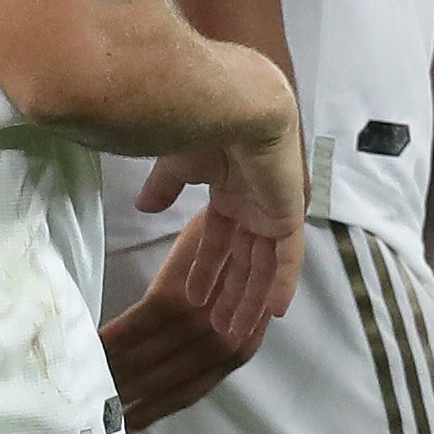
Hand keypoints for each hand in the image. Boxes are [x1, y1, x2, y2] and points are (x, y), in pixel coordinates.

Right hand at [111, 111, 309, 428]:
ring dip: (249, 298)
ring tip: (233, 331)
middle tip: (216, 328)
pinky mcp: (289, 211)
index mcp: (230, 189)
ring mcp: (273, 208)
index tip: (193, 298)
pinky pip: (289, 256)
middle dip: (230, 294)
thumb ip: (164, 188)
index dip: (207, 269)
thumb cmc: (202, 123)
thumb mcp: (176, 164)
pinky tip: (273, 314)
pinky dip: (282, 284)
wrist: (232, 102)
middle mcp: (254, 202)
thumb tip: (144, 206)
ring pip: (264, 265)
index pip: (218, 239)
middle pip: (244, 259)